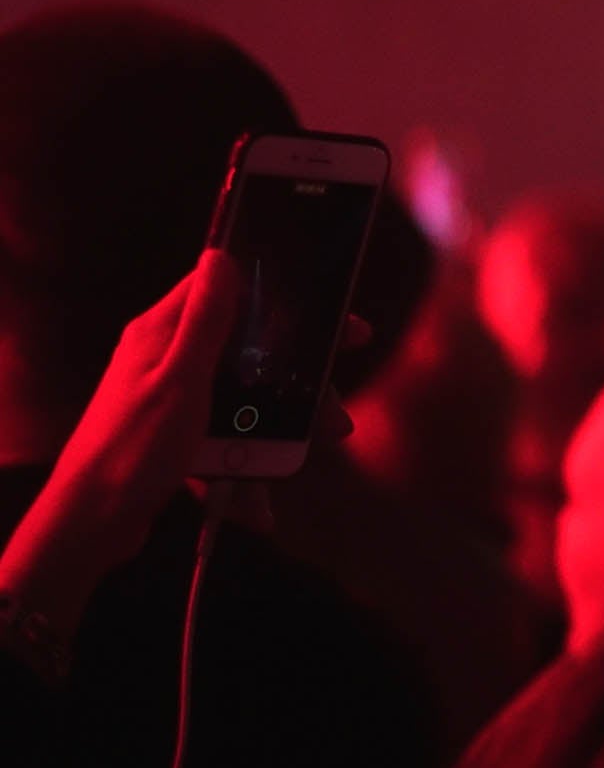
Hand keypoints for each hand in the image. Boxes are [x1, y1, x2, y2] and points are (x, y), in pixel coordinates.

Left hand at [0, 253, 366, 631]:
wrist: (91, 524)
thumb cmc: (134, 447)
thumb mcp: (180, 379)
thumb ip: (205, 321)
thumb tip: (221, 254)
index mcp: (163, 332)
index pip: (229, 291)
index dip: (285, 299)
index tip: (336, 323)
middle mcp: (166, 356)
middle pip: (247, 350)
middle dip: (295, 381)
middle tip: (333, 410)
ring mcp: (171, 397)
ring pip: (241, 398)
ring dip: (277, 427)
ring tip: (308, 452)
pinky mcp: (173, 434)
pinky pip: (222, 437)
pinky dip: (244, 460)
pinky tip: (258, 501)